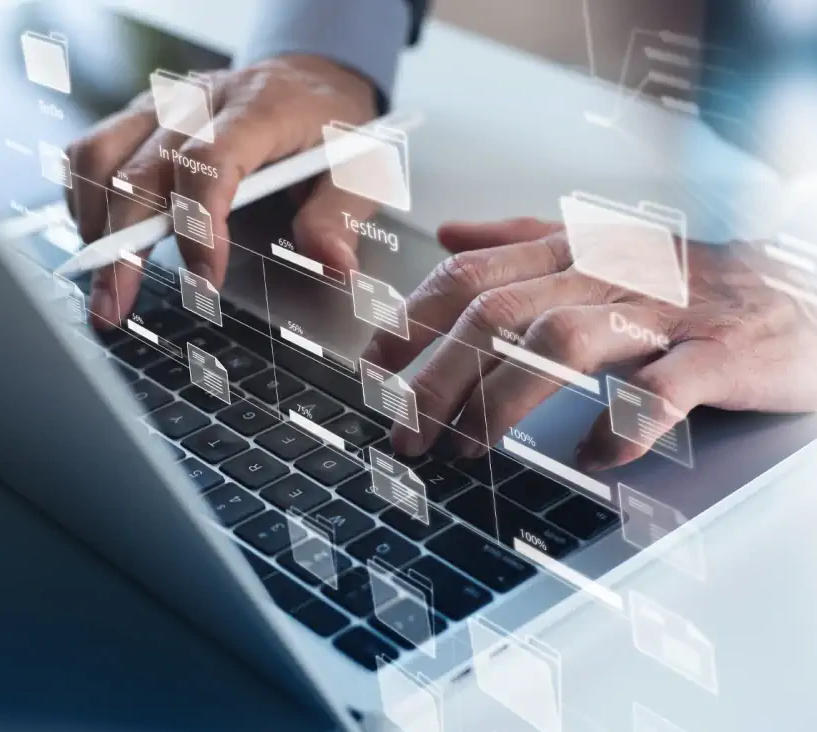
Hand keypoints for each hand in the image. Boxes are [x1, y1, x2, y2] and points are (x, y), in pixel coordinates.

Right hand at [65, 55, 377, 328]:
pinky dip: (84, 196)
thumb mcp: (358, 168)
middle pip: (140, 170)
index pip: (210, 164)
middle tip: (115, 306)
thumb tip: (333, 266)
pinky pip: (91, 149)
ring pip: (100, 156)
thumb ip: (339, 216)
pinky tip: (99, 236)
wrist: (311, 78)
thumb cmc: (331, 127)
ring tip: (103, 280)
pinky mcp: (140, 116)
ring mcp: (162, 106)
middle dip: (122, 246)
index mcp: (258, 109)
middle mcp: (200, 102)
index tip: (204, 281)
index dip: (199, 225)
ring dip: (93, 222)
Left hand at [363, 218, 816, 470]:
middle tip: (404, 433)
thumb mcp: (600, 247)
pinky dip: (625, 423)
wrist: (808, 287)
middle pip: (498, 313)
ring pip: (563, 342)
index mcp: (574, 249)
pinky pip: (664, 386)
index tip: (374, 372)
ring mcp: (666, 309)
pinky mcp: (722, 351)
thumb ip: (521, 239)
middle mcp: (609, 271)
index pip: (470, 277)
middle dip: (437, 376)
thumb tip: (448, 236)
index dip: (412, 324)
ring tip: (468, 451)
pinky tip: (595, 457)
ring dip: (503, 400)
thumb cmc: (692, 280)